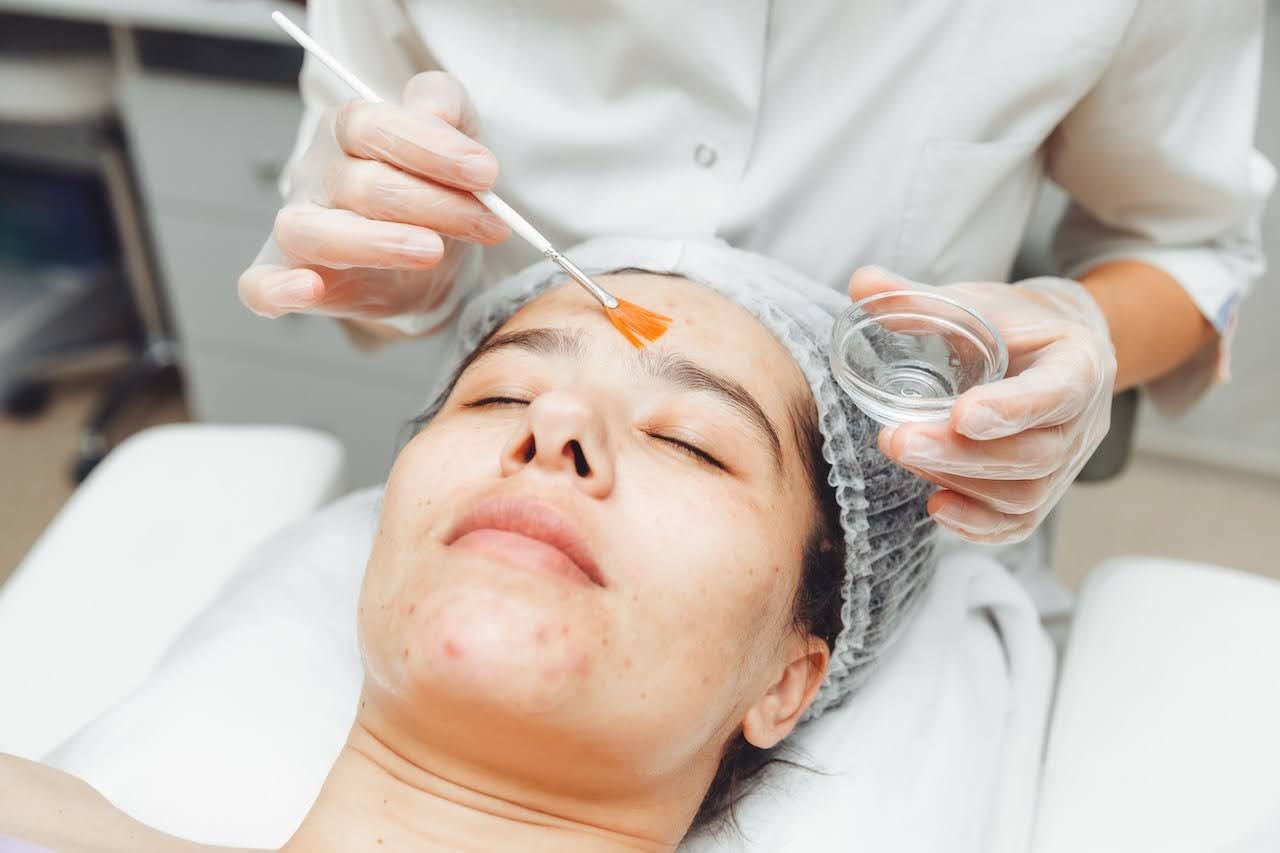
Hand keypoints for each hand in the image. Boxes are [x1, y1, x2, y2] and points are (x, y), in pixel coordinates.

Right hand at [238, 72, 509, 329]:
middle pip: (361, 184)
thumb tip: (434, 116)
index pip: (373, 127)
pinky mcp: (291, 276)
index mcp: (349, 130)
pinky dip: (276, 289)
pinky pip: (259, 284)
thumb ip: (445, 108)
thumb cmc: (436, 188)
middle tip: (490, 223)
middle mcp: (316, 174)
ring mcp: (298, 226)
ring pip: (310, 230)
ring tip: (431, 251)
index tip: (485, 173)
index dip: (430, 149)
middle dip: (433, 204)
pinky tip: (309, 289)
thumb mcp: (457, 138)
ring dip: (374, 242)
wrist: (433, 259)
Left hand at [848, 267, 1117, 543]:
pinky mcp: (1045, 492)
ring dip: (960, 482)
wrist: (1059, 349)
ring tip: (905, 455)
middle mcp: (1084, 422)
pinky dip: (977, 524)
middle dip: (961, 455)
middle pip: (1034, 456)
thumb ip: (919, 299)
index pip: (1057, 393)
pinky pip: (1019, 523)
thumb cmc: (1017, 325)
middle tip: (898, 440)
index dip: (1011, 409)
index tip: (960, 414)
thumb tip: (861, 284)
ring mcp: (1068, 463)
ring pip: (1026, 494)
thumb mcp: (978, 303)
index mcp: (1079, 364)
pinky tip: (935, 506)